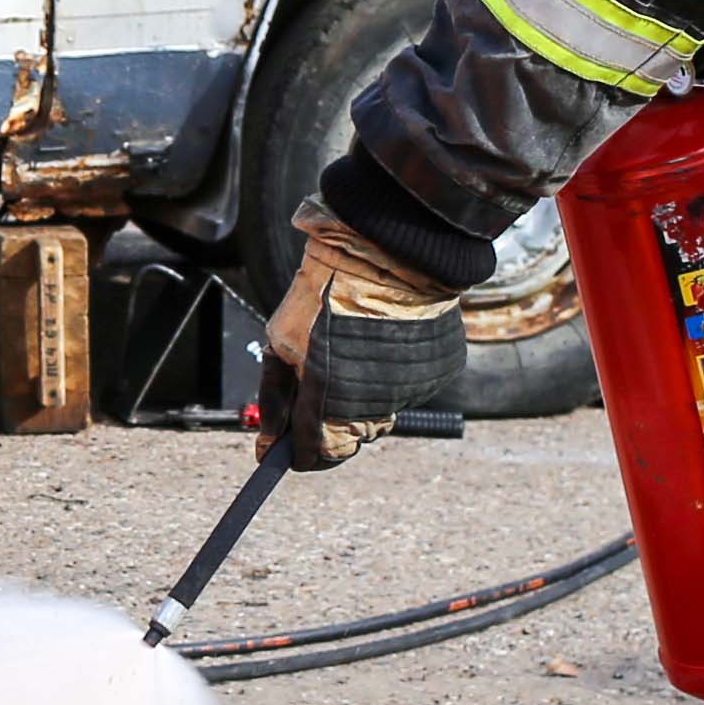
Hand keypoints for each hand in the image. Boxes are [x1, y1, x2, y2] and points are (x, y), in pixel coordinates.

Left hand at [259, 201, 467, 468]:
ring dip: (362, 399)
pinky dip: (392, 377)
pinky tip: (381, 343)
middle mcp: (372, 405)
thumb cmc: (325, 289)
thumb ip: (275, 396)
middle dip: (329, 424)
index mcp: (328, 398)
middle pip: (349, 439)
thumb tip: (268, 438)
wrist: (385, 251)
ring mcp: (408, 391)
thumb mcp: (281, 340)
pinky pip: (407, 390)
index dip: (298, 453)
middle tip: (319, 390)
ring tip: (352, 352)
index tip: (288, 448)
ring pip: (379, 416)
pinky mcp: (435, 375)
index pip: (314, 453)